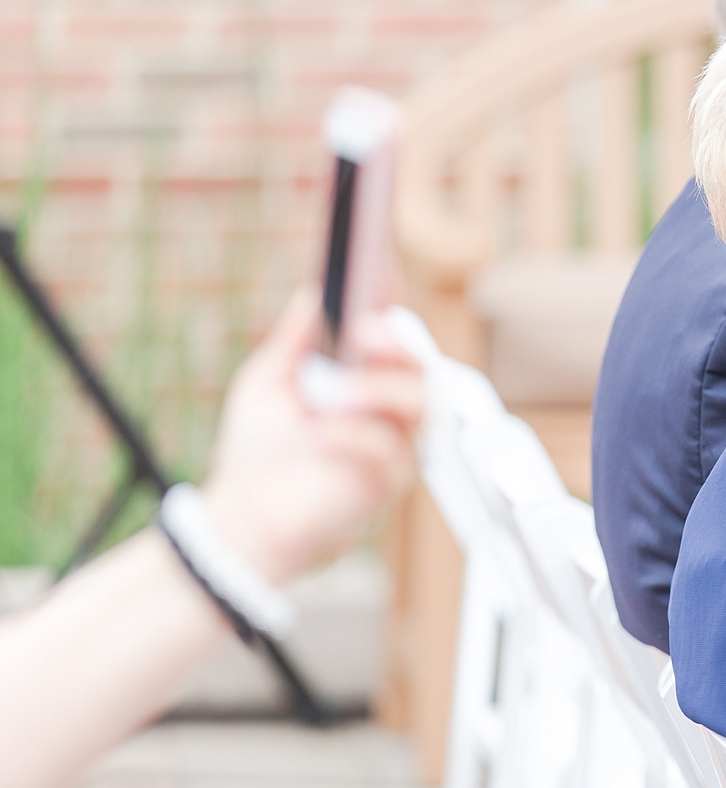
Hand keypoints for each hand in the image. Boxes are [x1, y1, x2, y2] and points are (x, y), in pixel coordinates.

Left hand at [200, 290, 424, 583]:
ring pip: (419, 403)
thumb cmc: (259, 451)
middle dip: (396, 343)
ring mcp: (396, 445)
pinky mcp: (389, 483)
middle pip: (420, 365)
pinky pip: (390, 450)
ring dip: (377, 389)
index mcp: (366, 378)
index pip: (392, 335)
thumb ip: (297, 339)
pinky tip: (317, 435)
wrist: (243, 515)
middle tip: (363, 332)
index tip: (378, 272)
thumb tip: (317, 291)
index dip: (391, 304)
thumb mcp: (269, 380)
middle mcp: (390, 408)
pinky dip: (353, 435)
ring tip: (332, 393)